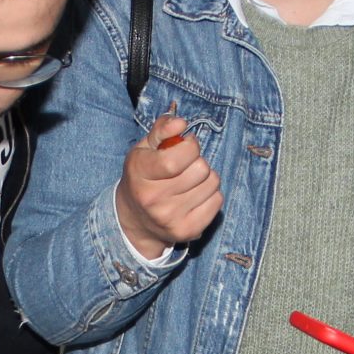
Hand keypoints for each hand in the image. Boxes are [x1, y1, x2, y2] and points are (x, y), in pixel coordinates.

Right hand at [116, 114, 221, 258]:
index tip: (186, 145)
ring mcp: (170, 218)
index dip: (190, 146)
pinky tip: (195, 195)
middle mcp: (152, 199)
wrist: (135, 219)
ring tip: (190, 181)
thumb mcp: (145, 148)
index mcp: (139, 173)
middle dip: (198, 161)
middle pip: (200, 169)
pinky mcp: (187, 231)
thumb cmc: (144, 175)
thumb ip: (162, 129)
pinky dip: (211, 194)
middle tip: (186, 166)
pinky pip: (217, 201)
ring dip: (206, 177)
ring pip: (212, 184)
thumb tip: (181, 123)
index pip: (176, 159)